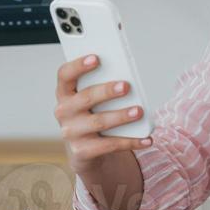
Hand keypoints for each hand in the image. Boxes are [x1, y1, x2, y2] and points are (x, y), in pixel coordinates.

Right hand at [53, 54, 153, 175]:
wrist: (84, 151)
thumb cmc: (91, 115)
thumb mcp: (91, 100)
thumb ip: (101, 86)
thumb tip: (126, 79)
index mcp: (65, 93)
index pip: (65, 75)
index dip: (78, 65)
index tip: (96, 58)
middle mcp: (64, 112)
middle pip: (85, 98)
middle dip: (107, 91)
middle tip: (126, 86)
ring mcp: (71, 133)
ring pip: (99, 122)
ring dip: (121, 116)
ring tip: (139, 111)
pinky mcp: (82, 151)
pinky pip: (109, 145)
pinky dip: (130, 141)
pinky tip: (146, 139)